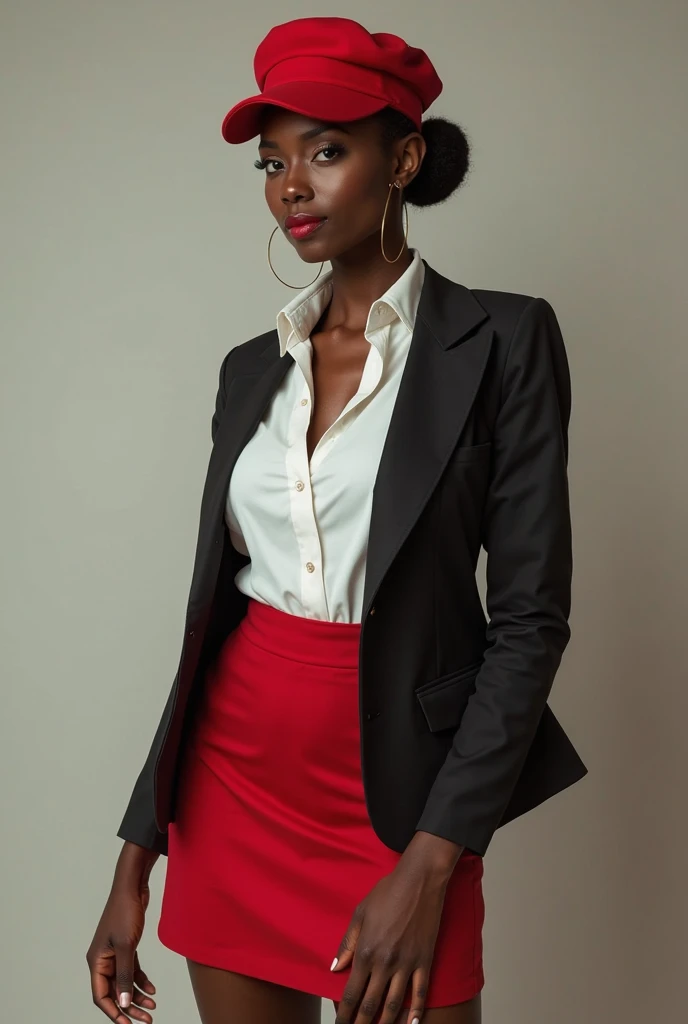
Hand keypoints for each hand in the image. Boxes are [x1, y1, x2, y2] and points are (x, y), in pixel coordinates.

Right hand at [86, 842, 158, 1022]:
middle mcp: (103, 960)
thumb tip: (123, 1004)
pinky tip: (152, 989)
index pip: (101, 995)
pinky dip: (141, 980)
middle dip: (129, 1007)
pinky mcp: (126, 946)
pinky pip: (132, 970)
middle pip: (114, 992)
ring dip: (137, 995)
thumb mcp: (126, 946)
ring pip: (125, 982)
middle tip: (145, 1020)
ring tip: (152, 1007)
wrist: (132, 886)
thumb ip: (125, 976)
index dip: (113, 1012)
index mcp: (97, 961)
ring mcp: (115, 953)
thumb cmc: (125, 912)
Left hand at [330, 854, 452, 1023]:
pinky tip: (411, 1023)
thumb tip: (335, 968)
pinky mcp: (424, 960)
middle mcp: (385, 962)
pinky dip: (415, 1011)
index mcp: (365, 951)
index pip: (351, 993)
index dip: (344, 1014)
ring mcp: (406, 964)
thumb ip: (347, 944)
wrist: (419, 881)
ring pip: (394, 1004)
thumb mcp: (360, 914)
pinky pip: (420, 993)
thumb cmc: (387, 892)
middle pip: (371, 1005)